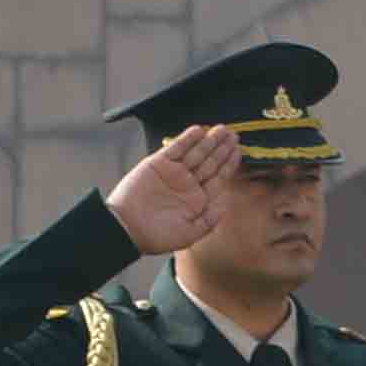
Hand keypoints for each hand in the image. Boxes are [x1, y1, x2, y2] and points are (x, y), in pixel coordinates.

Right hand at [104, 125, 239, 255]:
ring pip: (196, 153)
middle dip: (222, 148)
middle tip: (234, 135)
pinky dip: (186, 139)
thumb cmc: (158, 236)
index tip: (239, 152)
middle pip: (210, 162)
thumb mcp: (191, 232)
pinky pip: (175, 149)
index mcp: (198, 198)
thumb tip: (227, 202)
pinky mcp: (157, 164)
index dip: (229, 164)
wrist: (127, 229)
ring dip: (209, 141)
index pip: (218, 177)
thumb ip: (211, 217)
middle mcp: (187, 184)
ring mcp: (173, 172)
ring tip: (223, 130)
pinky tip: (200, 131)